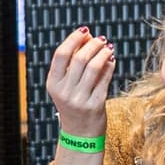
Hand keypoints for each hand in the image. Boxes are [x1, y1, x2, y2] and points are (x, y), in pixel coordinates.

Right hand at [45, 29, 116, 146]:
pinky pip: (105, 79)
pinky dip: (109, 66)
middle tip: (101, 39)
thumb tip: (88, 37)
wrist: (80, 133)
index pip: (61, 54)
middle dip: (92, 44)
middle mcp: (64, 91)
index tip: (85, 31)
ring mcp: (79, 99)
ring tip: (108, 47)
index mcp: (53, 83)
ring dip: (103, 53)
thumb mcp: (65, 86)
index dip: (74, 39)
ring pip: (94, 67)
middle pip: (79, 58)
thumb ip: (72, 64)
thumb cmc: (74, 103)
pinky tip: (111, 60)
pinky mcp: (95, 105)